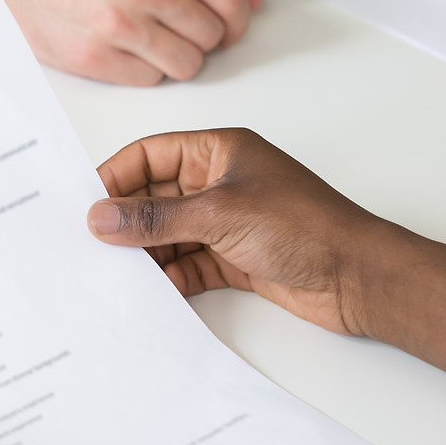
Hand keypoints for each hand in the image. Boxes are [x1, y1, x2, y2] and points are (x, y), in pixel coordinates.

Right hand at [0, 0, 250, 84]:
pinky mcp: (96, 58)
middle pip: (212, 33)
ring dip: (177, 59)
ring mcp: (119, 25)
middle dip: (203, 38)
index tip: (228, 24)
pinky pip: (150, 78)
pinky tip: (126, 52)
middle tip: (183, 33)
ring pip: (187, 63)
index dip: (235, 16)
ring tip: (154, 44)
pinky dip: (144, 70)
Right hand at [87, 128, 445, 394]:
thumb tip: (101, 218)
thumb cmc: (306, 227)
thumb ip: (156, 218)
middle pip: (154, 196)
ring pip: (167, 234)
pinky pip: (186, 265)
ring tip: (115, 273)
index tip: (85, 206)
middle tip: (91, 245)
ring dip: (144, 253)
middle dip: (125, 221)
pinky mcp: (232, 259)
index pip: (149, 156)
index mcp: (218, 152)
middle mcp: (218, 183)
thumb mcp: (219, 215)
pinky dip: (168, 278)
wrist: (360, 279)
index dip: (115, 178)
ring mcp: (225, 223)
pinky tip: (150, 292)